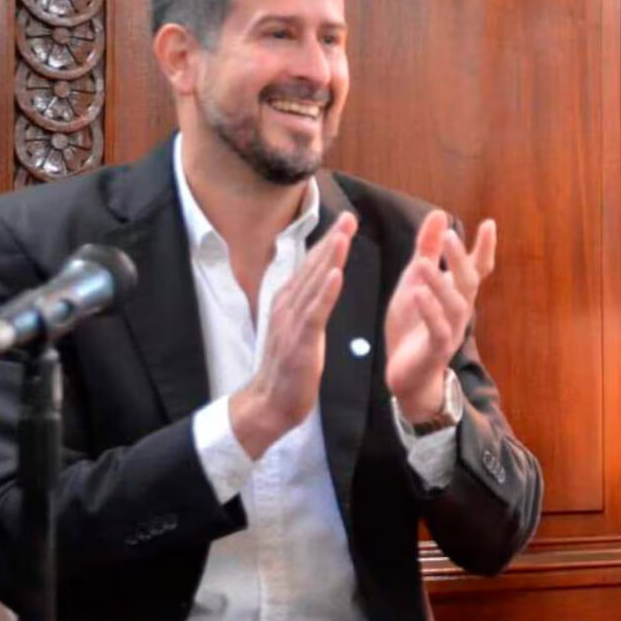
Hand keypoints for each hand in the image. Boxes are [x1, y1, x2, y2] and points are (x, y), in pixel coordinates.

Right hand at [230, 212, 357, 458]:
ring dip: (330, 258)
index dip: (329, 243)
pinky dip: (326, 292)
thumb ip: (308, 304)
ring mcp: (292, 323)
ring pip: (314, 284)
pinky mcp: (299, 341)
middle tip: (350, 217)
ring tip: (345, 235)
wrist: (271, 402)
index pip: (312, 267)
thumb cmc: (289, 368)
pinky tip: (337, 275)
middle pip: (313, 268)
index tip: (346, 221)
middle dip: (332, 241)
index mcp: (289, 302)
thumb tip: (321, 282)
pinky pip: (315, 312)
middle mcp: (287, 306)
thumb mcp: (299, 328)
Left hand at [385, 211, 496, 420]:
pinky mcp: (436, 349)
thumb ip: (426, 251)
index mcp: (456, 294)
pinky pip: (438, 329)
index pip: (477, 268)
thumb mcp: (415, 281)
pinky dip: (429, 311)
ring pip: (454, 305)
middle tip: (448, 236)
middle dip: (460, 259)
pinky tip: (418, 295)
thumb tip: (438, 214)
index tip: (489, 224)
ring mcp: (451, 330)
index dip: (485, 248)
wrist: (408, 376)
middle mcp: (460, 310)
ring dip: (440, 284)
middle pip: (468, 282)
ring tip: (424, 265)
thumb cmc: (413, 327)